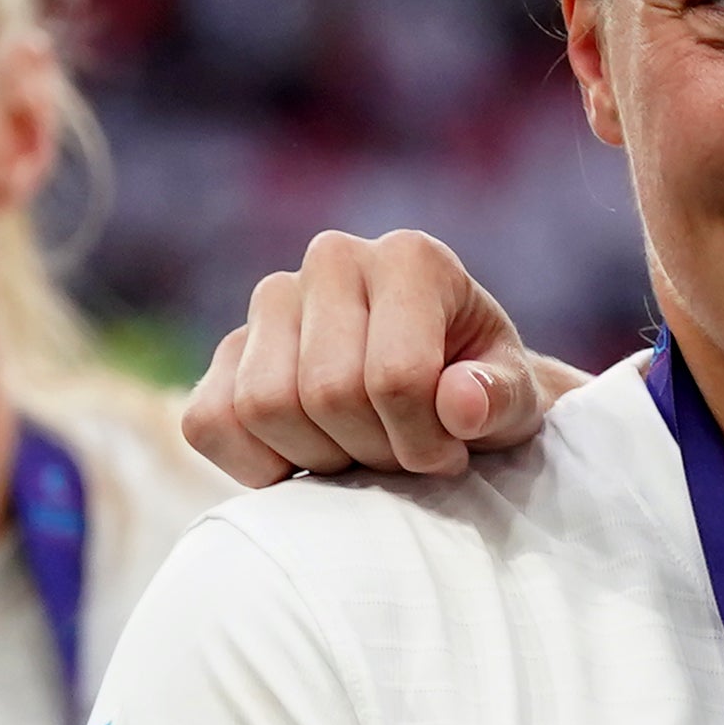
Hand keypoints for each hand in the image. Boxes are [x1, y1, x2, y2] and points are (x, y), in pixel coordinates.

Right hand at [181, 231, 576, 485]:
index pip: (394, 376)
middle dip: (373, 451)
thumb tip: (462, 402)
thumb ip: (500, 400)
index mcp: (410, 259)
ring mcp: (271, 300)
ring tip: (362, 449)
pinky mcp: (226, 351)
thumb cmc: (480, 393)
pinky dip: (257, 465)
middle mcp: (333, 259)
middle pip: (326, 394)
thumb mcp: (514, 401)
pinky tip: (307, 459)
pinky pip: (209, 422)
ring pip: (263, 407)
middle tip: (403, 454)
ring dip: (319, 460)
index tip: (449, 454)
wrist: (439, 392)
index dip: (422, 442)